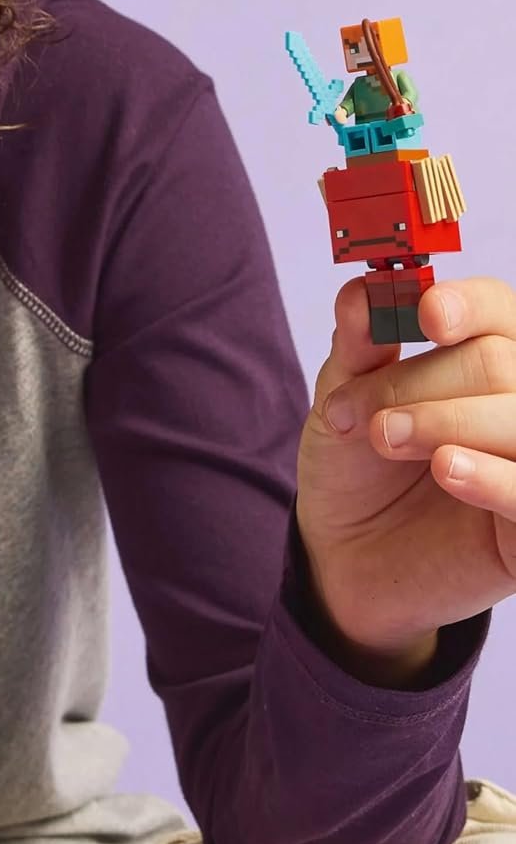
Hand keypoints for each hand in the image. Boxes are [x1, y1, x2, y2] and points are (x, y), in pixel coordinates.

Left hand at [295, 274, 515, 674]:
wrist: (344, 553)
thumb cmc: (354, 466)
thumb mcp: (345, 397)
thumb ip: (359, 345)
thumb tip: (361, 291)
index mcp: (484, 359)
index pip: (500, 311)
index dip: (469, 305)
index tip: (426, 314)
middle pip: (498, 362)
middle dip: (417, 383)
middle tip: (360, 416)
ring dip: (440, 420)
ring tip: (383, 438)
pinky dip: (492, 474)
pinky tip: (447, 468)